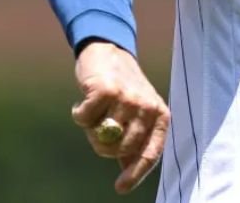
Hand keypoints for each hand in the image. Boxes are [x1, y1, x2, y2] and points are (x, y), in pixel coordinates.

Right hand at [72, 41, 170, 194]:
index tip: (120, 188)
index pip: (151, 152)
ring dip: (90, 129)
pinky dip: (79, 114)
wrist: (109, 52)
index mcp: (160, 115)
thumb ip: (134, 141)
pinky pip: (84, 119)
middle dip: (104, 147)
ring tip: (94, 111)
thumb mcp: (137, 114)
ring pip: (102, 136)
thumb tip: (128, 174)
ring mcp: (128, 98)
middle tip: (97, 130)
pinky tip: (82, 103)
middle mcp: (148, 106)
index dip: (136, 173)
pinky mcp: (107, 89)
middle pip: (122, 148)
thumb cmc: (123, 89)